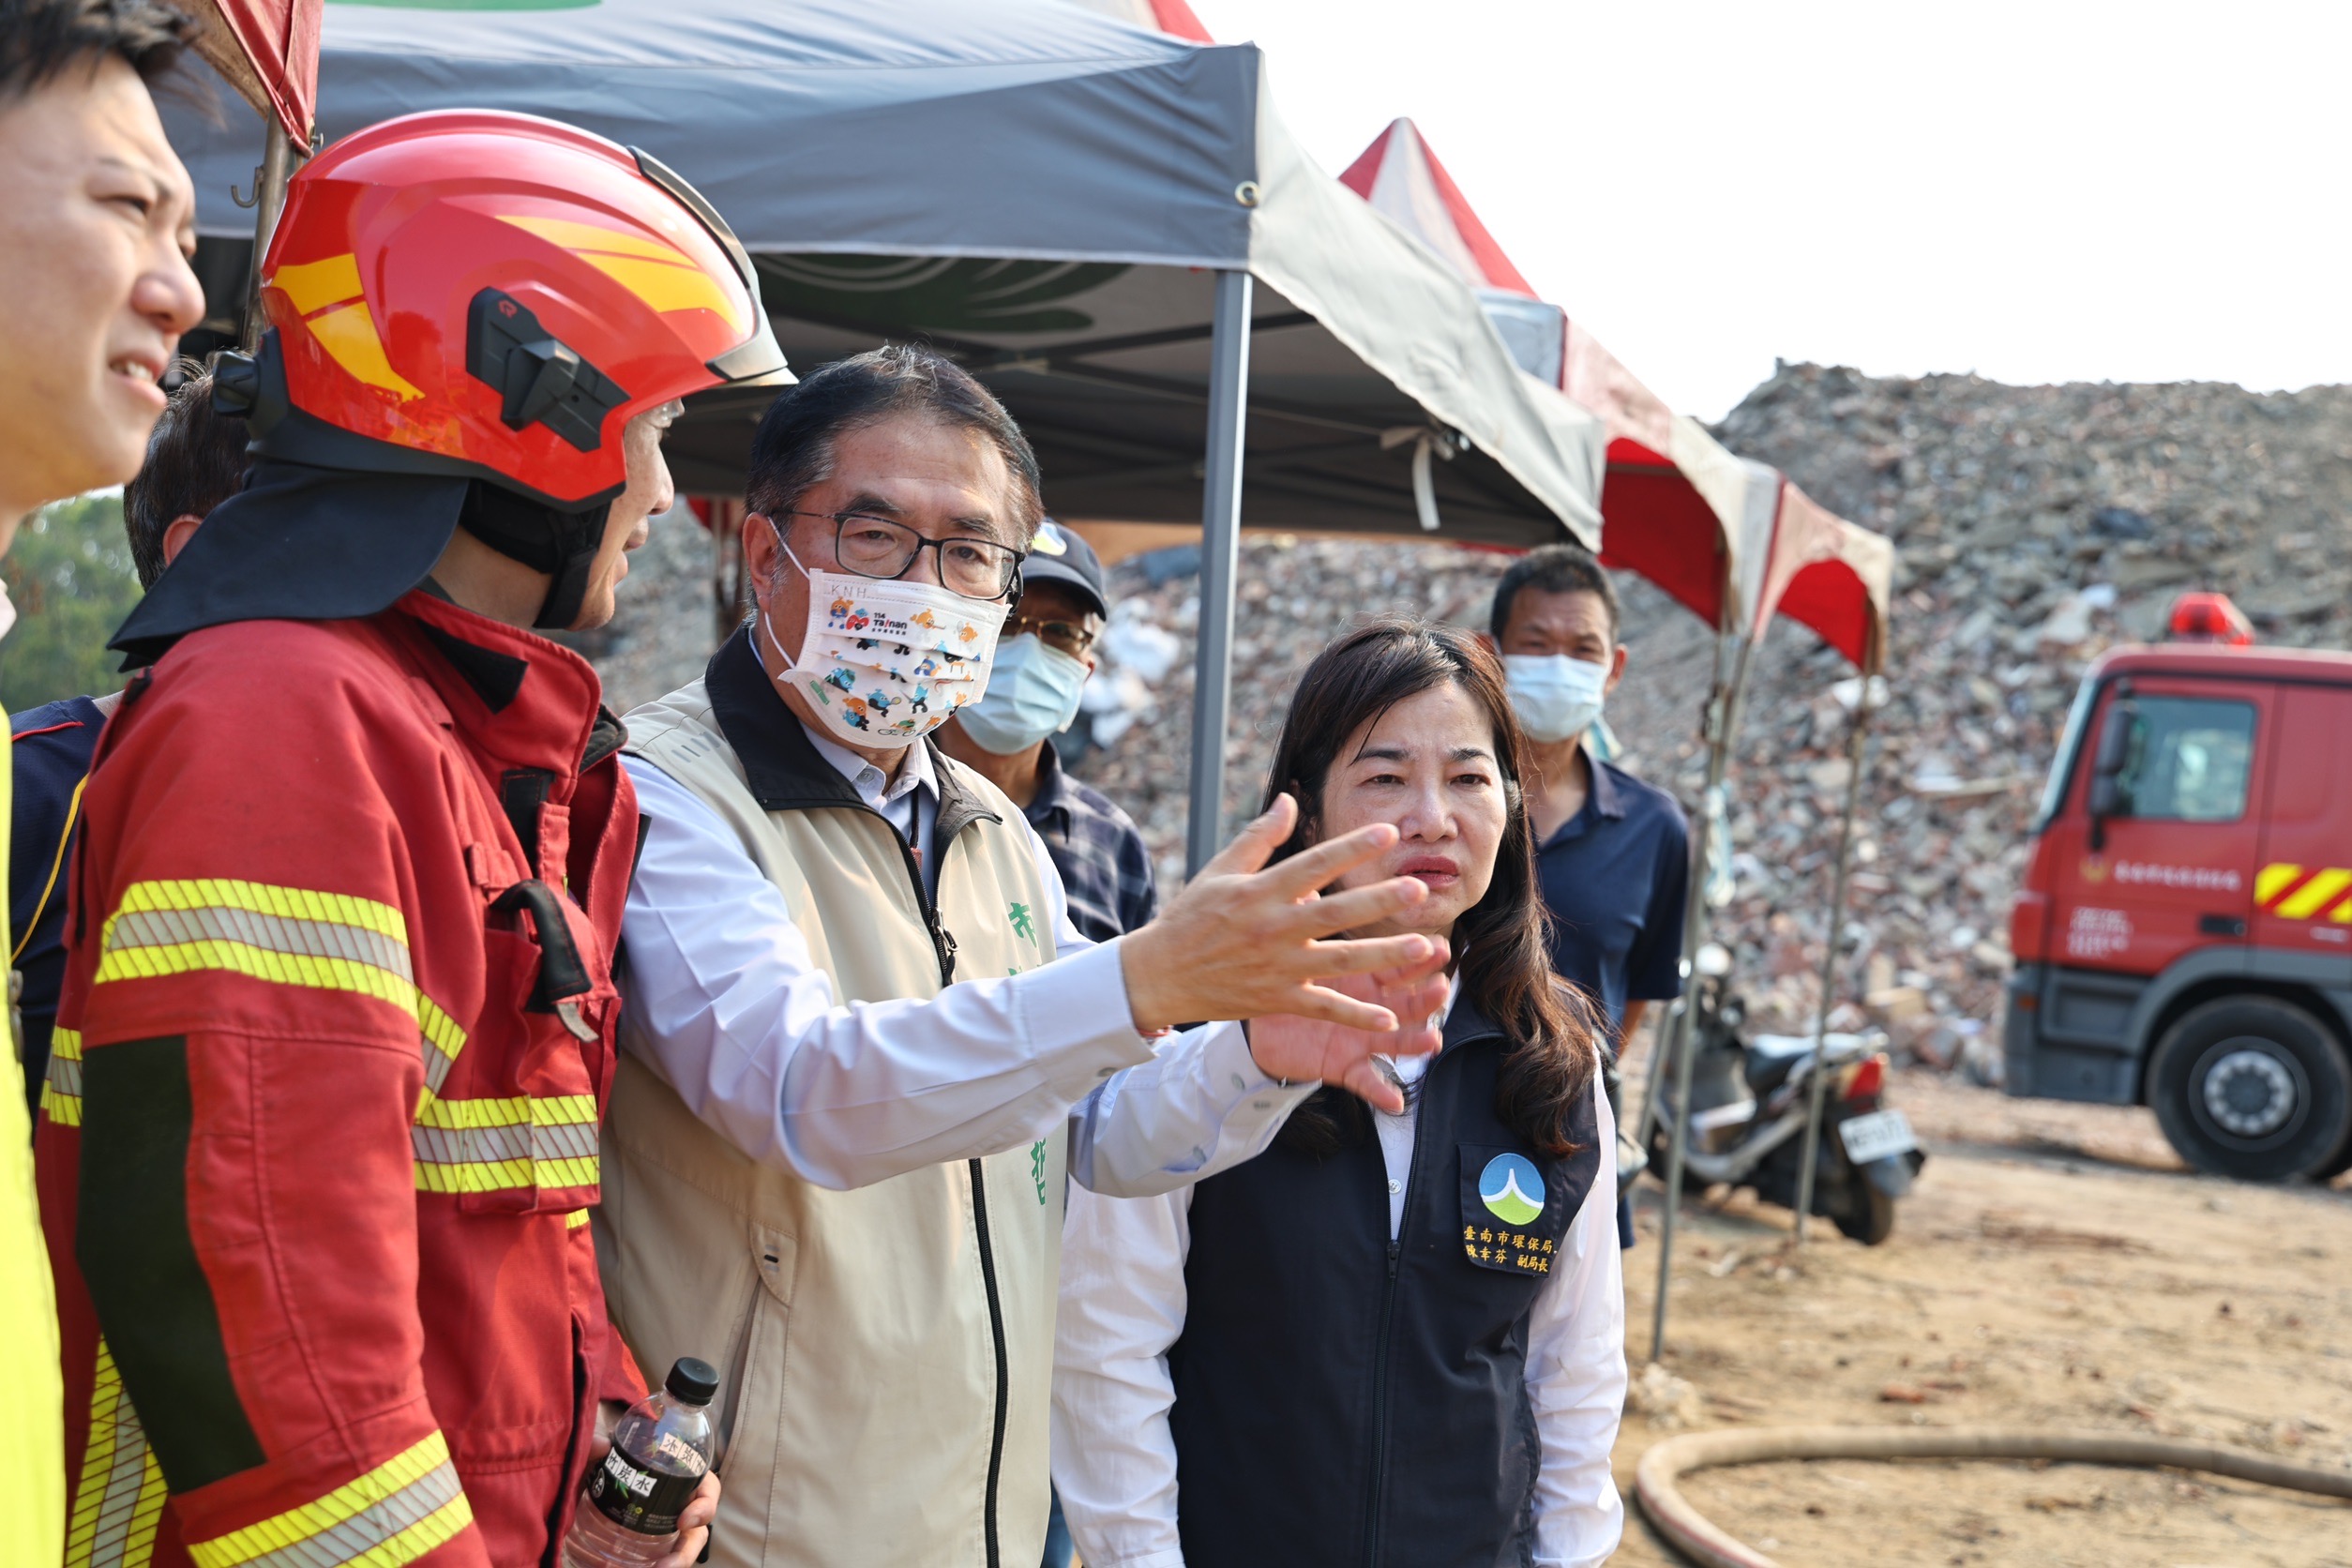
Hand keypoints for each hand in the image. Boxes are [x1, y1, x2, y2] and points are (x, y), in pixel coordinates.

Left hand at [585, 1420, 720, 1567]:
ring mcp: (663, 1528)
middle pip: (697, 1531)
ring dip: (675, 1563)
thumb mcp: (602, 1449)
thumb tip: (600, 1444)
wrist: (589, 1477)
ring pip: (681, 1550)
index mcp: (680, 1476)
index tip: (683, 1520)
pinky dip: (654, 1567)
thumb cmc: (609, 1458)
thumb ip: (597, 1442)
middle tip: (665, 1566)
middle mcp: (678, 1504)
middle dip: (686, 1552)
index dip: (704, 1506)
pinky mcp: (647, 1546)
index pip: (707, 1489)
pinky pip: (658, 1559)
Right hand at [1117, 795, 1436, 1034]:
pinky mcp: (1277, 999)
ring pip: (1340, 961)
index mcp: (1259, 892)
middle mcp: (1272, 928)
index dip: (1350, 847)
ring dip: (1383, 955)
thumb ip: (1260, 838)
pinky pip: (1323, 1007)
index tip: (1386, 833)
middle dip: (1378, 901)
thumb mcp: (1220, 870)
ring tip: (1424, 947)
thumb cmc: (1191, 917)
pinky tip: (1390, 1018)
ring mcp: (1277, 967)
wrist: (1159, 975)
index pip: (1312, 864)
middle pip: (1334, 912)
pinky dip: (1355, 1015)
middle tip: (1418, 888)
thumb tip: (1289, 800)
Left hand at [1248, 938, 1451, 1113]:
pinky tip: (1396, 1100)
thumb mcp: (1300, 952)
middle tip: (1441, 988)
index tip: (1437, 947)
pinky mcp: (1344, 1067)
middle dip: (1427, 997)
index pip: (1399, 965)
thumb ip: (1309, 923)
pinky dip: (1381, 1092)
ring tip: (1432, 1040)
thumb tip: (1309, 887)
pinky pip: (1365, 1082)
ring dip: (1416, 1042)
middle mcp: (1372, 1008)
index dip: (1418, 959)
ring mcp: (1362, 1039)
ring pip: (1397, 1042)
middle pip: (1408, 1003)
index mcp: (1365, 976)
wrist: (1262, 1023)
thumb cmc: (1287, 978)